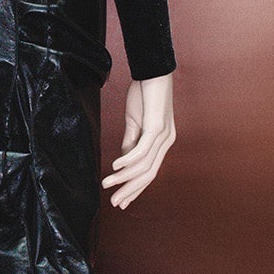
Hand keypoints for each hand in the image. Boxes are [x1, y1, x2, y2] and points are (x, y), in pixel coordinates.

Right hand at [102, 73, 175, 209]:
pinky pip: (141, 149)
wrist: (153, 71)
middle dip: (130, 190)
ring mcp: (163, 136)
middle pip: (149, 175)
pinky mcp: (157, 126)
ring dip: (124, 177)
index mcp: (162, 142)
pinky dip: (128, 161)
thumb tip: (123, 163)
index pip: (150, 172)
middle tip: (115, 203)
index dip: (135, 188)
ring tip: (108, 184)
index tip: (121, 201)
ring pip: (144, 165)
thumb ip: (130, 142)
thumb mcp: (135, 122)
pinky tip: (115, 167)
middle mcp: (166, 142)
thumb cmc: (145, 94)